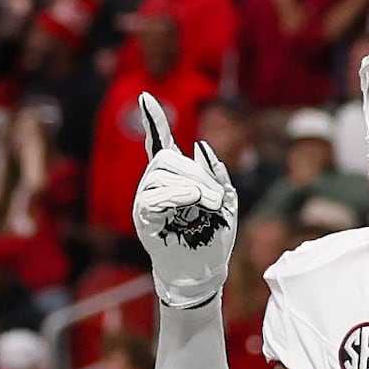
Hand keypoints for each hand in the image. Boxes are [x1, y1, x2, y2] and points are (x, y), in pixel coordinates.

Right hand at [128, 92, 237, 310]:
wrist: (202, 270)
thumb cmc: (212, 236)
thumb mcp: (225, 198)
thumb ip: (214, 172)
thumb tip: (198, 146)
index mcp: (174, 178)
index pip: (160, 143)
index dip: (153, 120)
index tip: (145, 97)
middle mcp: (155, 185)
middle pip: (167, 158)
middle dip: (196, 173)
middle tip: (214, 198)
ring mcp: (147, 200)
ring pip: (163, 174)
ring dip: (192, 186)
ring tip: (207, 206)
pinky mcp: (144, 217)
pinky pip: (155, 195)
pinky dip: (177, 194)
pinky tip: (191, 201)